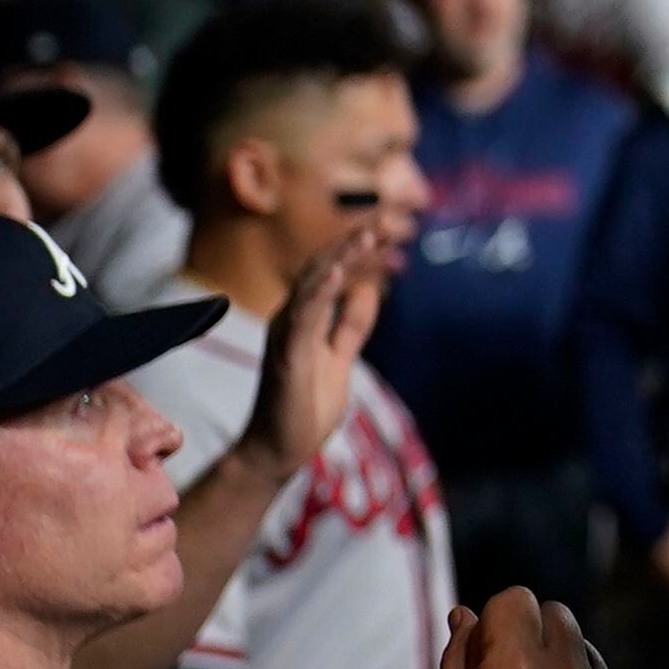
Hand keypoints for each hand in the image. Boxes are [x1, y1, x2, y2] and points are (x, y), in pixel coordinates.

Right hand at [245, 228, 383, 474]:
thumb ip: (350, 326)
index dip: (360, 249)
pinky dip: (321, 292)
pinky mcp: (286, 354)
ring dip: (342, 257)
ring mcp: (286, 334)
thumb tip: (367, 293)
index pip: (335, 272)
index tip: (389, 227)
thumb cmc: (304, 407)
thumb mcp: (340, 358)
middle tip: (388, 218)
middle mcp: (292, 318)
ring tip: (368, 235)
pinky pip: (303, 316)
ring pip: (313, 284)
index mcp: (306, 318)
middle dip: (355, 242)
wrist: (278, 450)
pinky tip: (340, 273)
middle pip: (325, 268)